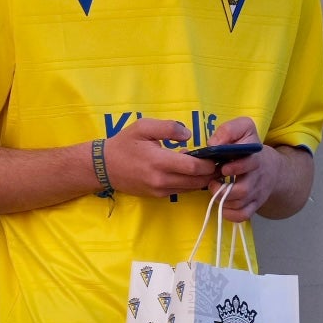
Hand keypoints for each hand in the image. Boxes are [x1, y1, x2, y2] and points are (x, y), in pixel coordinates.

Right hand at [103, 118, 218, 197]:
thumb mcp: (143, 127)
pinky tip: (189, 173)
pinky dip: (190, 183)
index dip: (209, 163)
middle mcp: (161, 180)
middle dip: (210, 173)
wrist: (103, 166)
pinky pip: (181, 191)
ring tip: (206, 167)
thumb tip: (189, 135)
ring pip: (191, 188)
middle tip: (218, 162)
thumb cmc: (124, 144)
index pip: (194, 167)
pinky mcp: (157, 195)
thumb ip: (168, 127)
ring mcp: (159, 190)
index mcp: (159, 161)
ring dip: (202, 179)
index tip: (216, 155)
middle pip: (197, 181)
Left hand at [205, 117, 278, 221]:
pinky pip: (243, 216)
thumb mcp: (244, 128)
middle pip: (243, 190)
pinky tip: (221, 204)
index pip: (251, 163)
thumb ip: (229, 130)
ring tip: (215, 190)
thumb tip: (213, 144)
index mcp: (255, 156)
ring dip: (222, 201)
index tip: (222, 167)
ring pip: (240, 205)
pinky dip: (229, 214)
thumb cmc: (249, 146)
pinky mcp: (254, 204)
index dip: (236, 167)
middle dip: (223, 190)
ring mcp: (256, 193)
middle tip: (213, 183)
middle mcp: (257, 177)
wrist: (271, 167)